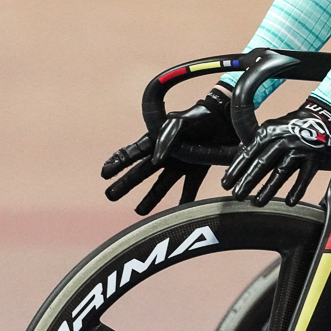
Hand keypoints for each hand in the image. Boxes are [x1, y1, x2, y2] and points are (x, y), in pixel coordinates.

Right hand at [101, 85, 239, 210]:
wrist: (226, 118)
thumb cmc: (200, 116)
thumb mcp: (180, 122)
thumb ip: (166, 137)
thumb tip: (155, 159)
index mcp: (157, 139)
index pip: (133, 153)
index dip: (118, 162)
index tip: (104, 174)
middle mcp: (166, 154)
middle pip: (142, 173)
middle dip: (125, 184)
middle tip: (110, 195)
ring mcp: (181, 164)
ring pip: (161, 185)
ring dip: (150, 199)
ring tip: (139, 211)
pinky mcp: (197, 170)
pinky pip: (188, 190)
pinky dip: (184, 202)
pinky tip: (177, 214)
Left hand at [222, 98, 330, 204]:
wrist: (321, 118)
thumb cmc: (291, 127)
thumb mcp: (271, 130)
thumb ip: (256, 145)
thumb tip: (237, 164)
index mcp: (269, 132)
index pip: (249, 153)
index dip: (236, 169)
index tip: (226, 183)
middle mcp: (283, 139)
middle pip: (263, 163)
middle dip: (248, 181)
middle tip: (238, 195)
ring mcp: (299, 149)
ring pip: (281, 173)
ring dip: (268, 190)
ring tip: (257, 202)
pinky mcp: (314, 158)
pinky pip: (304, 177)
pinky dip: (297, 190)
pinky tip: (289, 201)